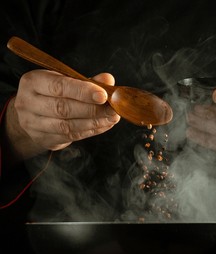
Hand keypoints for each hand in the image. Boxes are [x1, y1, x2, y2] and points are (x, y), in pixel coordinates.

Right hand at [4, 70, 119, 162]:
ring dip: (94, 122)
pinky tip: (104, 125)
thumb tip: (108, 80)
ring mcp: (33, 123)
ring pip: (67, 125)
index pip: (59, 86)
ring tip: (112, 118)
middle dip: (93, 109)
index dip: (83, 91)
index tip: (104, 95)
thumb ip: (87, 81)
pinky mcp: (43, 138)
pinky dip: (91, 131)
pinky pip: (70, 135)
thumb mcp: (65, 80)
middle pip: (63, 108)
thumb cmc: (53, 93)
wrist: (32, 114)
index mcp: (33, 81)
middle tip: (113, 109)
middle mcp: (28, 102)